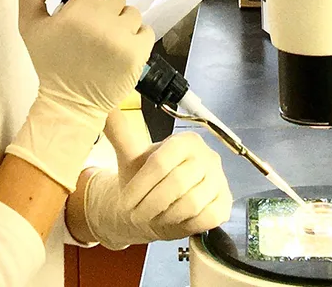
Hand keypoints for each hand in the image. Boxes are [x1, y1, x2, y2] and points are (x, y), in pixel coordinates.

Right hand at [6, 0, 154, 191]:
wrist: (70, 103)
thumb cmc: (50, 63)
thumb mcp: (28, 25)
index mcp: (79, 10)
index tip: (82, 9)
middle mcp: (104, 20)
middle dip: (104, 8)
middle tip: (92, 29)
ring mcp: (124, 38)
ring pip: (131, 12)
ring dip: (121, 22)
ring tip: (106, 40)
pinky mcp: (138, 54)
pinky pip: (146, 31)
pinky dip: (136, 37)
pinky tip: (120, 48)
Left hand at [83, 131, 232, 249]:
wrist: (163, 206)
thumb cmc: (147, 181)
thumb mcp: (131, 157)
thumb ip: (119, 132)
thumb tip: (106, 107)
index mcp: (185, 141)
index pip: (160, 163)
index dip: (140, 186)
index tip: (125, 202)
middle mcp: (207, 156)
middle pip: (175, 184)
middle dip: (150, 205)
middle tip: (136, 214)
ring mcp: (220, 180)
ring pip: (190, 204)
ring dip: (165, 216)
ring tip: (153, 217)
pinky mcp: (225, 204)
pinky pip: (204, 218)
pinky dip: (184, 224)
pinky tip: (174, 220)